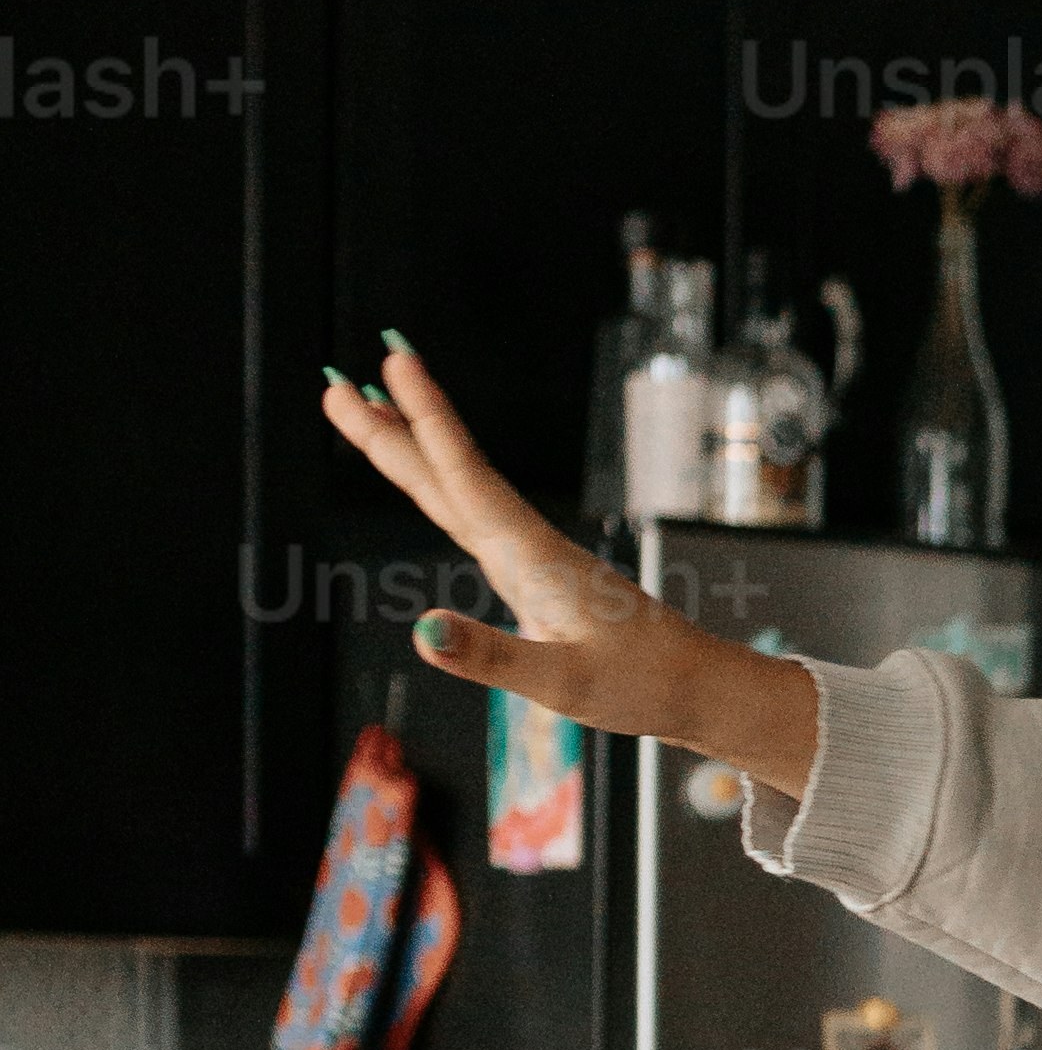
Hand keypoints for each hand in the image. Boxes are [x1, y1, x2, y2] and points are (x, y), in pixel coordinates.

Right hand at [317, 340, 821, 791]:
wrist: (700, 690)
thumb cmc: (643, 687)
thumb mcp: (564, 684)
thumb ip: (492, 657)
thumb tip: (423, 630)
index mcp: (532, 558)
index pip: (465, 476)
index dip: (427, 419)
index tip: (395, 360)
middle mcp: (526, 545)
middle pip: (445, 473)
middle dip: (389, 428)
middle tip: (333, 378)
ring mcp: (528, 558)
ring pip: (453, 490)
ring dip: (406, 448)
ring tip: (358, 407)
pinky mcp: (531, 576)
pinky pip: (470, 517)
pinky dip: (439, 488)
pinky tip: (425, 477)